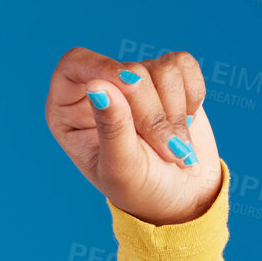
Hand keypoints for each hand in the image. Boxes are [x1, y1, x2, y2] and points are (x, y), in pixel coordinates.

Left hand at [45, 49, 221, 225]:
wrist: (180, 197)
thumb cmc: (142, 189)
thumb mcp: (121, 168)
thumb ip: (110, 128)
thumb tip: (97, 86)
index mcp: (69, 111)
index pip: (75, 63)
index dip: (101, 67)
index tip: (129, 85)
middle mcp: (99, 89)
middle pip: (129, 72)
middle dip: (153, 116)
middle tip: (165, 151)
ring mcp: (133, 81)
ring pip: (162, 69)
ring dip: (175, 114)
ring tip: (174, 147)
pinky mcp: (165, 76)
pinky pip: (183, 66)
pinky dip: (192, 98)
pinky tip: (185, 124)